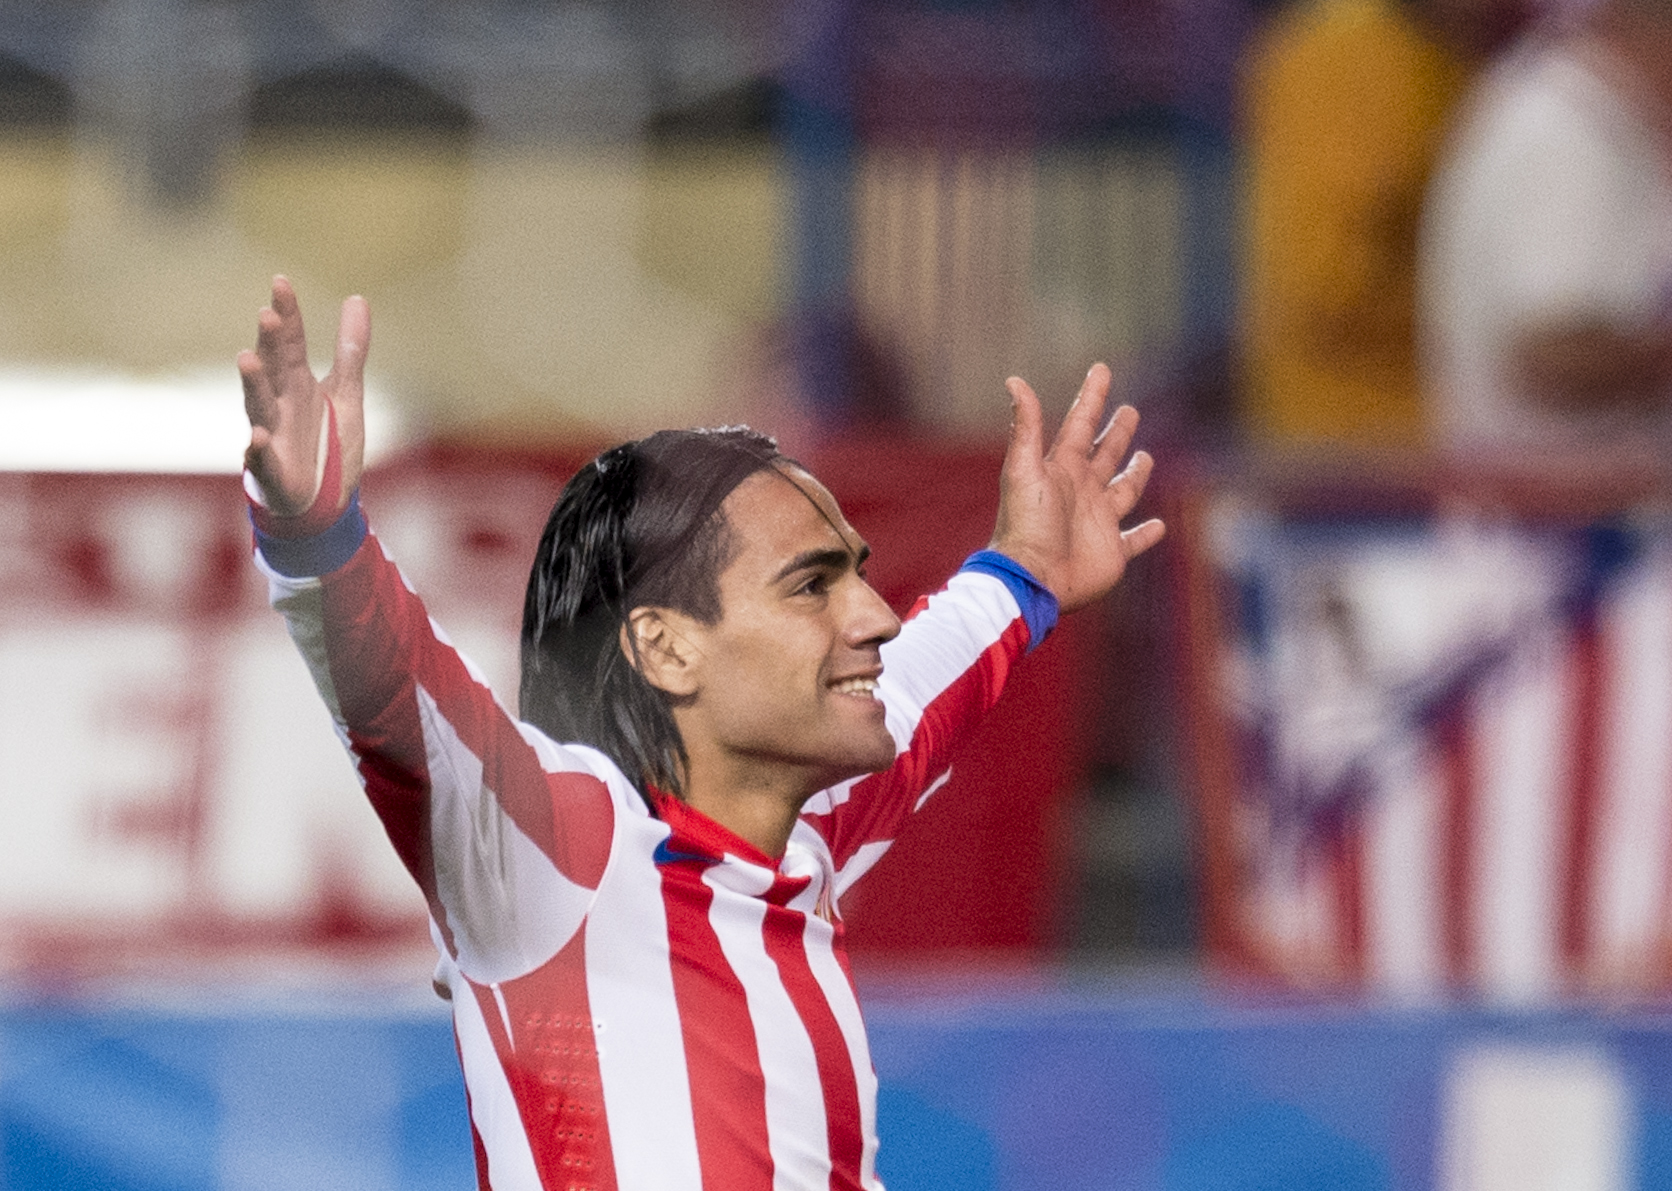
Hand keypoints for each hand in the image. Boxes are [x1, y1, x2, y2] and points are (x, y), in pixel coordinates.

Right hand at [238, 276, 369, 516]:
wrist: (324, 501)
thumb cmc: (326, 442)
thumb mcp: (346, 392)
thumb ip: (350, 349)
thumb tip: (357, 297)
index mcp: (296, 383)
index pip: (289, 342)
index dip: (287, 314)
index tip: (281, 282)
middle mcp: (279, 404)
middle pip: (273, 367)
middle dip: (269, 342)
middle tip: (268, 314)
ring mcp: (272, 436)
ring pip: (259, 406)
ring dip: (253, 383)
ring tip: (247, 358)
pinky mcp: (272, 471)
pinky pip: (262, 459)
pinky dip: (259, 449)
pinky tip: (258, 436)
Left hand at [988, 363, 1163, 612]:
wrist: (1032, 576)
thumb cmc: (1026, 523)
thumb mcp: (1023, 469)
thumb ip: (1025, 426)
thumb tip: (1014, 380)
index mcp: (1061, 469)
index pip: (1080, 424)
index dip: (1092, 397)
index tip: (1101, 369)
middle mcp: (1081, 491)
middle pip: (1104, 454)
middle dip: (1116, 433)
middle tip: (1129, 411)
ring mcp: (1098, 521)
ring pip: (1123, 491)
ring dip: (1135, 475)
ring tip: (1145, 458)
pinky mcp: (1111, 551)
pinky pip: (1133, 540)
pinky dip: (1147, 534)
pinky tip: (1159, 526)